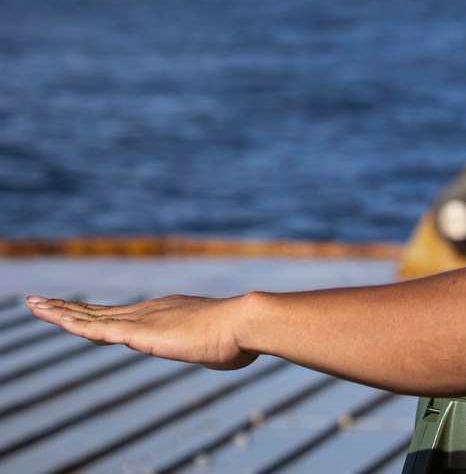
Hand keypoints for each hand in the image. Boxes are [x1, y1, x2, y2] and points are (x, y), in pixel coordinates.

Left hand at [25, 294, 258, 370]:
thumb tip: (235, 352)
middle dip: (67, 307)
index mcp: (168, 313)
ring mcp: (143, 320)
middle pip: (98, 311)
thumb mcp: (225, 346)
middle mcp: (150, 310)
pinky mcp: (140, 333)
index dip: (95, 314)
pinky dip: (73, 323)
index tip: (76, 311)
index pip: (122, 317)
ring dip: (59, 311)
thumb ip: (219, 348)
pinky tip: (54, 318)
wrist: (244, 323)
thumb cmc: (241, 337)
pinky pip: (98, 329)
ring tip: (33, 304)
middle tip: (39, 301)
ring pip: (91, 316)